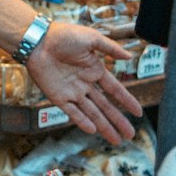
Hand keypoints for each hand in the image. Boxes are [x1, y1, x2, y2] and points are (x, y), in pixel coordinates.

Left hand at [23, 21, 143, 144]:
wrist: (37, 40)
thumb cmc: (63, 35)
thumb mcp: (91, 38)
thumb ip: (110, 48)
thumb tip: (129, 56)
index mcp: (94, 70)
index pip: (115, 90)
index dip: (127, 101)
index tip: (138, 113)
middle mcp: (85, 83)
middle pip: (106, 106)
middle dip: (118, 120)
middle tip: (131, 134)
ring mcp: (72, 91)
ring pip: (92, 113)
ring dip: (104, 126)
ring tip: (117, 140)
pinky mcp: (57, 96)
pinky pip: (72, 112)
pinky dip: (82, 121)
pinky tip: (93, 130)